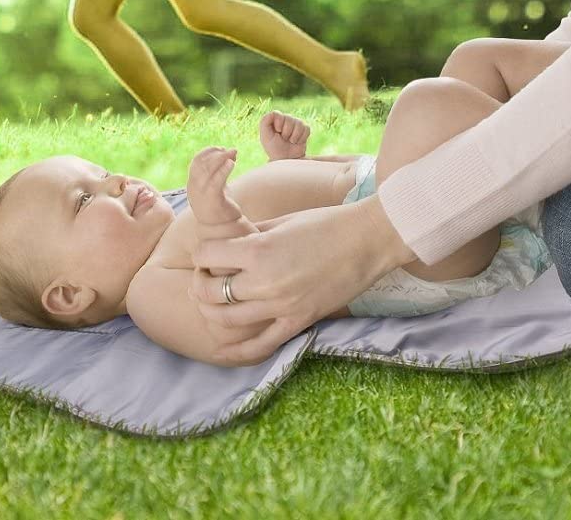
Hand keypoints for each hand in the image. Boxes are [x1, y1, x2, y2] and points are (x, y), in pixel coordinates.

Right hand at [185, 145, 242, 222]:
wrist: (223, 229)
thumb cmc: (220, 205)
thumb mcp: (218, 185)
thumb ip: (221, 170)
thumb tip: (230, 151)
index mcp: (193, 184)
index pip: (196, 162)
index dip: (208, 152)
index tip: (222, 148)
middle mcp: (194, 189)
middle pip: (201, 164)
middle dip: (216, 154)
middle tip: (230, 150)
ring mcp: (201, 196)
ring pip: (207, 171)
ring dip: (221, 159)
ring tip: (233, 153)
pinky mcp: (212, 202)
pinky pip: (215, 183)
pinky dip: (223, 170)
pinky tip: (232, 163)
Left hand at [187, 194, 415, 365]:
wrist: (368, 240)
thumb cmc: (327, 223)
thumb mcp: (282, 221)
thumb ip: (250, 234)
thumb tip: (226, 242)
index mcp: (258, 249)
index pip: (206, 255)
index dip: (203, 253)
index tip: (210, 253)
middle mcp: (264, 280)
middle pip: (209, 290)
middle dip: (201, 283)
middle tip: (207, 278)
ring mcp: (281, 305)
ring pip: (226, 319)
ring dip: (213, 310)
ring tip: (216, 302)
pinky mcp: (298, 321)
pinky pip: (259, 345)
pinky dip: (237, 350)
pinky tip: (222, 348)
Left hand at [259, 109, 309, 160]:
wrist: (287, 159)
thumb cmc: (275, 149)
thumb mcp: (265, 137)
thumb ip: (265, 122)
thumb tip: (274, 112)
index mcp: (275, 120)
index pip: (277, 113)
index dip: (279, 123)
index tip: (277, 132)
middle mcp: (285, 119)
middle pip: (289, 118)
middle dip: (286, 132)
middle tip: (284, 139)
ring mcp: (296, 123)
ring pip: (299, 123)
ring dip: (294, 136)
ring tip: (290, 141)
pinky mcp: (305, 129)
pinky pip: (306, 128)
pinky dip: (301, 138)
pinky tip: (297, 142)